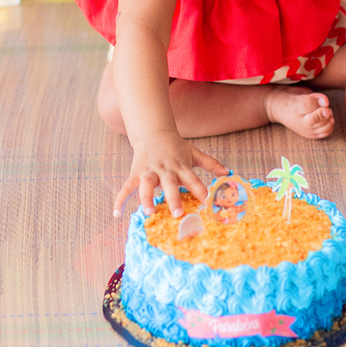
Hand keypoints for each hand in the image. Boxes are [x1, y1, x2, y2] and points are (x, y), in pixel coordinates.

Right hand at [113, 131, 227, 217]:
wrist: (153, 132)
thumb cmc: (176, 147)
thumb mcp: (194, 153)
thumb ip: (211, 163)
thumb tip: (228, 173)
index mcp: (180, 166)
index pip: (192, 178)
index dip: (199, 189)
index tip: (207, 202)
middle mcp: (165, 169)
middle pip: (169, 184)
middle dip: (173, 198)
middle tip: (178, 214)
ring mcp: (149, 171)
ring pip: (146, 184)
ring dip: (146, 198)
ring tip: (148, 212)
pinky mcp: (135, 173)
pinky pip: (127, 187)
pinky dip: (120, 200)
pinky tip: (116, 214)